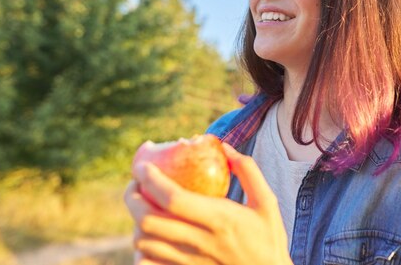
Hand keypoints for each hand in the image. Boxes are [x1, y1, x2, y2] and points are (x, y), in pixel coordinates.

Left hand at [124, 143, 292, 264]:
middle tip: (136, 182)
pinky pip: (148, 263)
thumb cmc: (268, 239)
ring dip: (136, 220)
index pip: (173, 198)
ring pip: (144, 243)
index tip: (142, 166)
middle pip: (148, 220)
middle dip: (132, 197)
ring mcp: (189, 262)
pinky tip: (150, 236)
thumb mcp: (267, 203)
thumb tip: (224, 147)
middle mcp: (200, 242)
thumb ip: (248, 171)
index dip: (150, 180)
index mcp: (220, 219)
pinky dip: (141, 249)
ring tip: (142, 204)